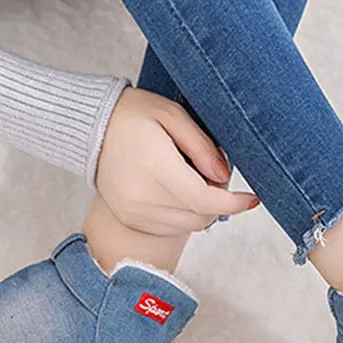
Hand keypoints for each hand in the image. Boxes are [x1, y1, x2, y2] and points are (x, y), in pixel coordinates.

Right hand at [95, 87, 258, 234]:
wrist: (91, 127)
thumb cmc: (133, 115)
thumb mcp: (174, 115)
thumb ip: (203, 146)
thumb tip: (224, 175)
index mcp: (154, 166)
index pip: (204, 199)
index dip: (233, 203)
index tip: (251, 199)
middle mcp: (142, 196)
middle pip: (201, 215)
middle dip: (219, 200)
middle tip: (213, 174)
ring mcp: (134, 212)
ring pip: (189, 225)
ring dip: (202, 209)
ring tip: (192, 179)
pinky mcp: (130, 219)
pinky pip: (171, 227)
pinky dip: (184, 214)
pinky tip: (177, 190)